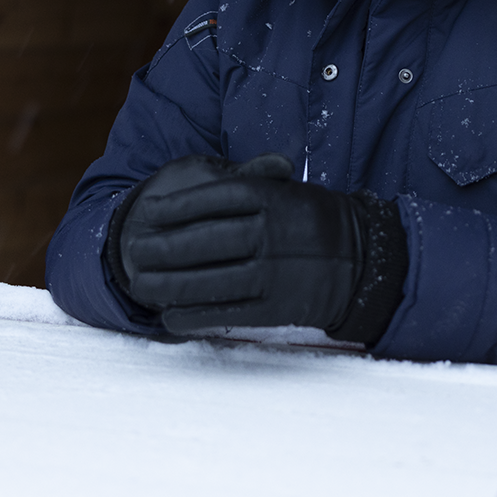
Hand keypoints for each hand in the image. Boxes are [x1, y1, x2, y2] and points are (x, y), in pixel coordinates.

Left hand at [110, 153, 406, 342]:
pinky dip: (193, 315)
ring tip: (140, 282)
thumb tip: (202, 181)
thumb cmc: (319, 220)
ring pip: (207, 280)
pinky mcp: (275, 309)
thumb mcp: (290, 191)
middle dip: (161, 246)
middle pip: (201, 240)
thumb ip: (252, 183)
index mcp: (271, 199)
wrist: (364, 261)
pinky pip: (225, 312)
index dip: (174, 206)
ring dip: (167, 283)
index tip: (147, 211)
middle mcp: (268, 234)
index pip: (211, 199)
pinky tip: (170, 315)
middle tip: (133, 249)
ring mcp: (271, 273)